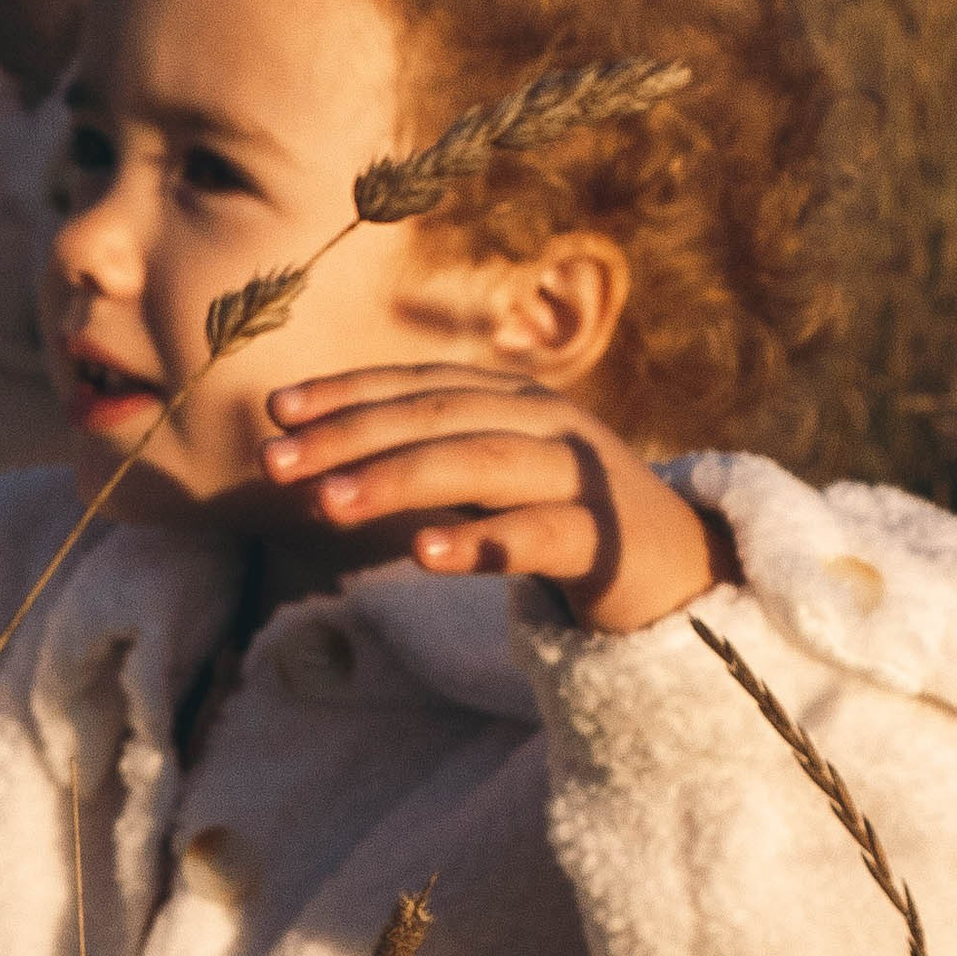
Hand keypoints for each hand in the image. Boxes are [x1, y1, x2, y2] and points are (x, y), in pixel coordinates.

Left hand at [259, 363, 732, 635]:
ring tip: (326, 505)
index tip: (274, 410)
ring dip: (396, 480)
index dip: (346, 392)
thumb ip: (422, 462)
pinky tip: (423, 555)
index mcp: (512, 399)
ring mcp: (581, 476)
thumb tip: (314, 464)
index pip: (418, 385)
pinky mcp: (610, 539)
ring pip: (480, 464)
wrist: (682, 571)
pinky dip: (481, 542)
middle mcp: (545, 422)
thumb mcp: (492, 477)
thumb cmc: (564, 518)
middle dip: (350, 437)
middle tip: (274, 463)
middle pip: (437, 418)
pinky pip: (540, 536)